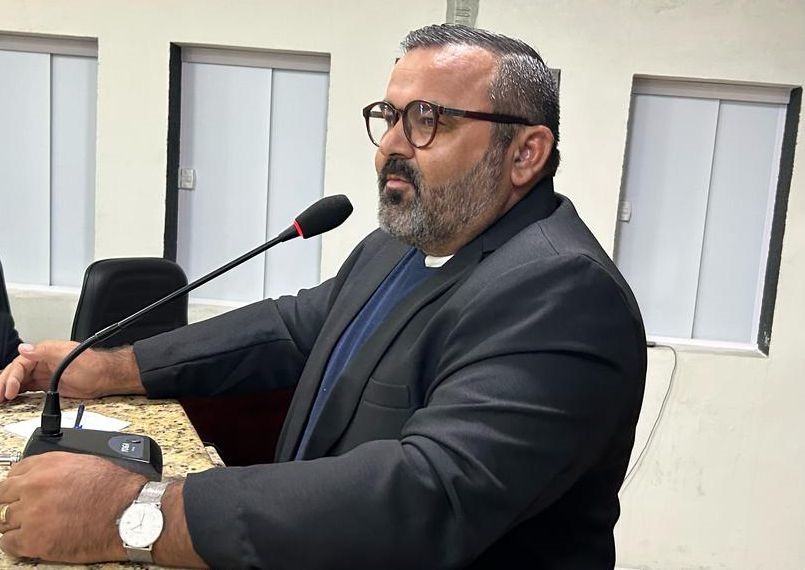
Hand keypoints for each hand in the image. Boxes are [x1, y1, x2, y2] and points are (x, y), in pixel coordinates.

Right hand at [0, 341, 144, 402]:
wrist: (106, 377)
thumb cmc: (92, 365)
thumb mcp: (67, 356)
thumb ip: (44, 352)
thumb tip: (24, 349)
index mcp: (44, 352)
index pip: (19, 364)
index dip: (11, 378)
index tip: (9, 392)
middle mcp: (41, 362)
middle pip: (15, 373)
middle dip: (4, 384)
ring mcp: (44, 374)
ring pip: (19, 381)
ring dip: (7, 390)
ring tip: (0, 400)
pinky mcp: (48, 385)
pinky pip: (27, 388)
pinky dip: (17, 393)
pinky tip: (11, 399)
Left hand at [0, 452, 144, 562]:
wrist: (130, 513)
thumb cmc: (117, 490)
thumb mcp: (87, 464)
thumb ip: (58, 470)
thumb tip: (45, 479)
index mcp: (48, 464)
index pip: (14, 472)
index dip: (19, 485)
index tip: (23, 492)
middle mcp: (34, 486)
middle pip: (3, 496)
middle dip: (13, 503)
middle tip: (26, 511)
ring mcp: (31, 514)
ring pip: (4, 521)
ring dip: (17, 524)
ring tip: (36, 527)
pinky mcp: (34, 540)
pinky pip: (8, 543)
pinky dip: (17, 543)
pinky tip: (33, 540)